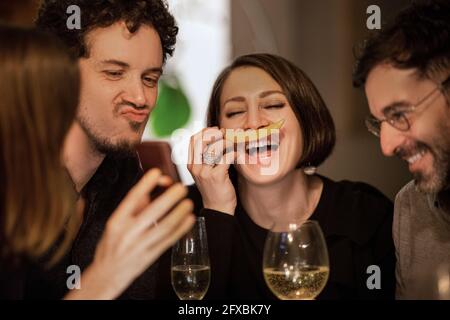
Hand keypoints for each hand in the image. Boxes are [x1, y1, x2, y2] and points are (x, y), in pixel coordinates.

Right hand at [64, 168, 194, 299]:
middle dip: (169, 198)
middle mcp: (127, 233)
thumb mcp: (115, 223)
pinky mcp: (150, 256)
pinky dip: (181, 229)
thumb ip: (133, 206)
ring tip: (188, 203)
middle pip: (152, 212)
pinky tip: (189, 219)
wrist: (106, 274)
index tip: (157, 172)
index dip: (145, 184)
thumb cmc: (112, 243)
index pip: (131, 199)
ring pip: (164, 227)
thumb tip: (151, 186)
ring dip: (179, 213)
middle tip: (181, 188)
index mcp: (116, 221)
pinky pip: (169, 241)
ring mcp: (140, 246)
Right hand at [187, 127, 236, 214]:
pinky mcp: (216, 176)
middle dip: (215, 134)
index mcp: (191, 164)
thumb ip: (207, 157)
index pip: (193, 140)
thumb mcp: (205, 172)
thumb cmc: (214, 188)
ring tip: (234, 144)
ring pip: (215, 147)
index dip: (205, 131)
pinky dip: (234, 153)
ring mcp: (204, 172)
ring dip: (227, 142)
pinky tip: (237, 155)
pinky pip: (226, 157)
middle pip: (202, 140)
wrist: (218, 209)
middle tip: (226, 134)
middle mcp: (195, 167)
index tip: (216, 130)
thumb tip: (217, 136)